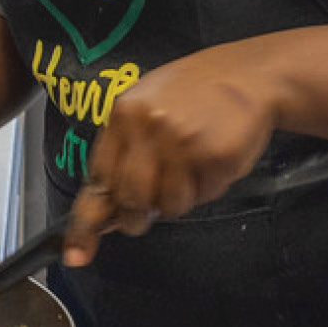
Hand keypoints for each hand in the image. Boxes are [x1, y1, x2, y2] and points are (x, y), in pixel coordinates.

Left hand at [63, 44, 276, 266]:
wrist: (251, 73)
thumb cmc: (196, 91)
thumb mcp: (148, 105)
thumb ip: (125, 150)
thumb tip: (105, 212)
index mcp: (124, 113)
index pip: (98, 179)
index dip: (88, 221)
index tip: (77, 253)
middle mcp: (149, 127)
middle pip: (131, 200)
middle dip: (139, 216)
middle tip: (156, 203)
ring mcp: (183, 142)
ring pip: (168, 206)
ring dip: (181, 198)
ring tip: (194, 164)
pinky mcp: (216, 156)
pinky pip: (203, 196)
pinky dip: (209, 187)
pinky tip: (215, 158)